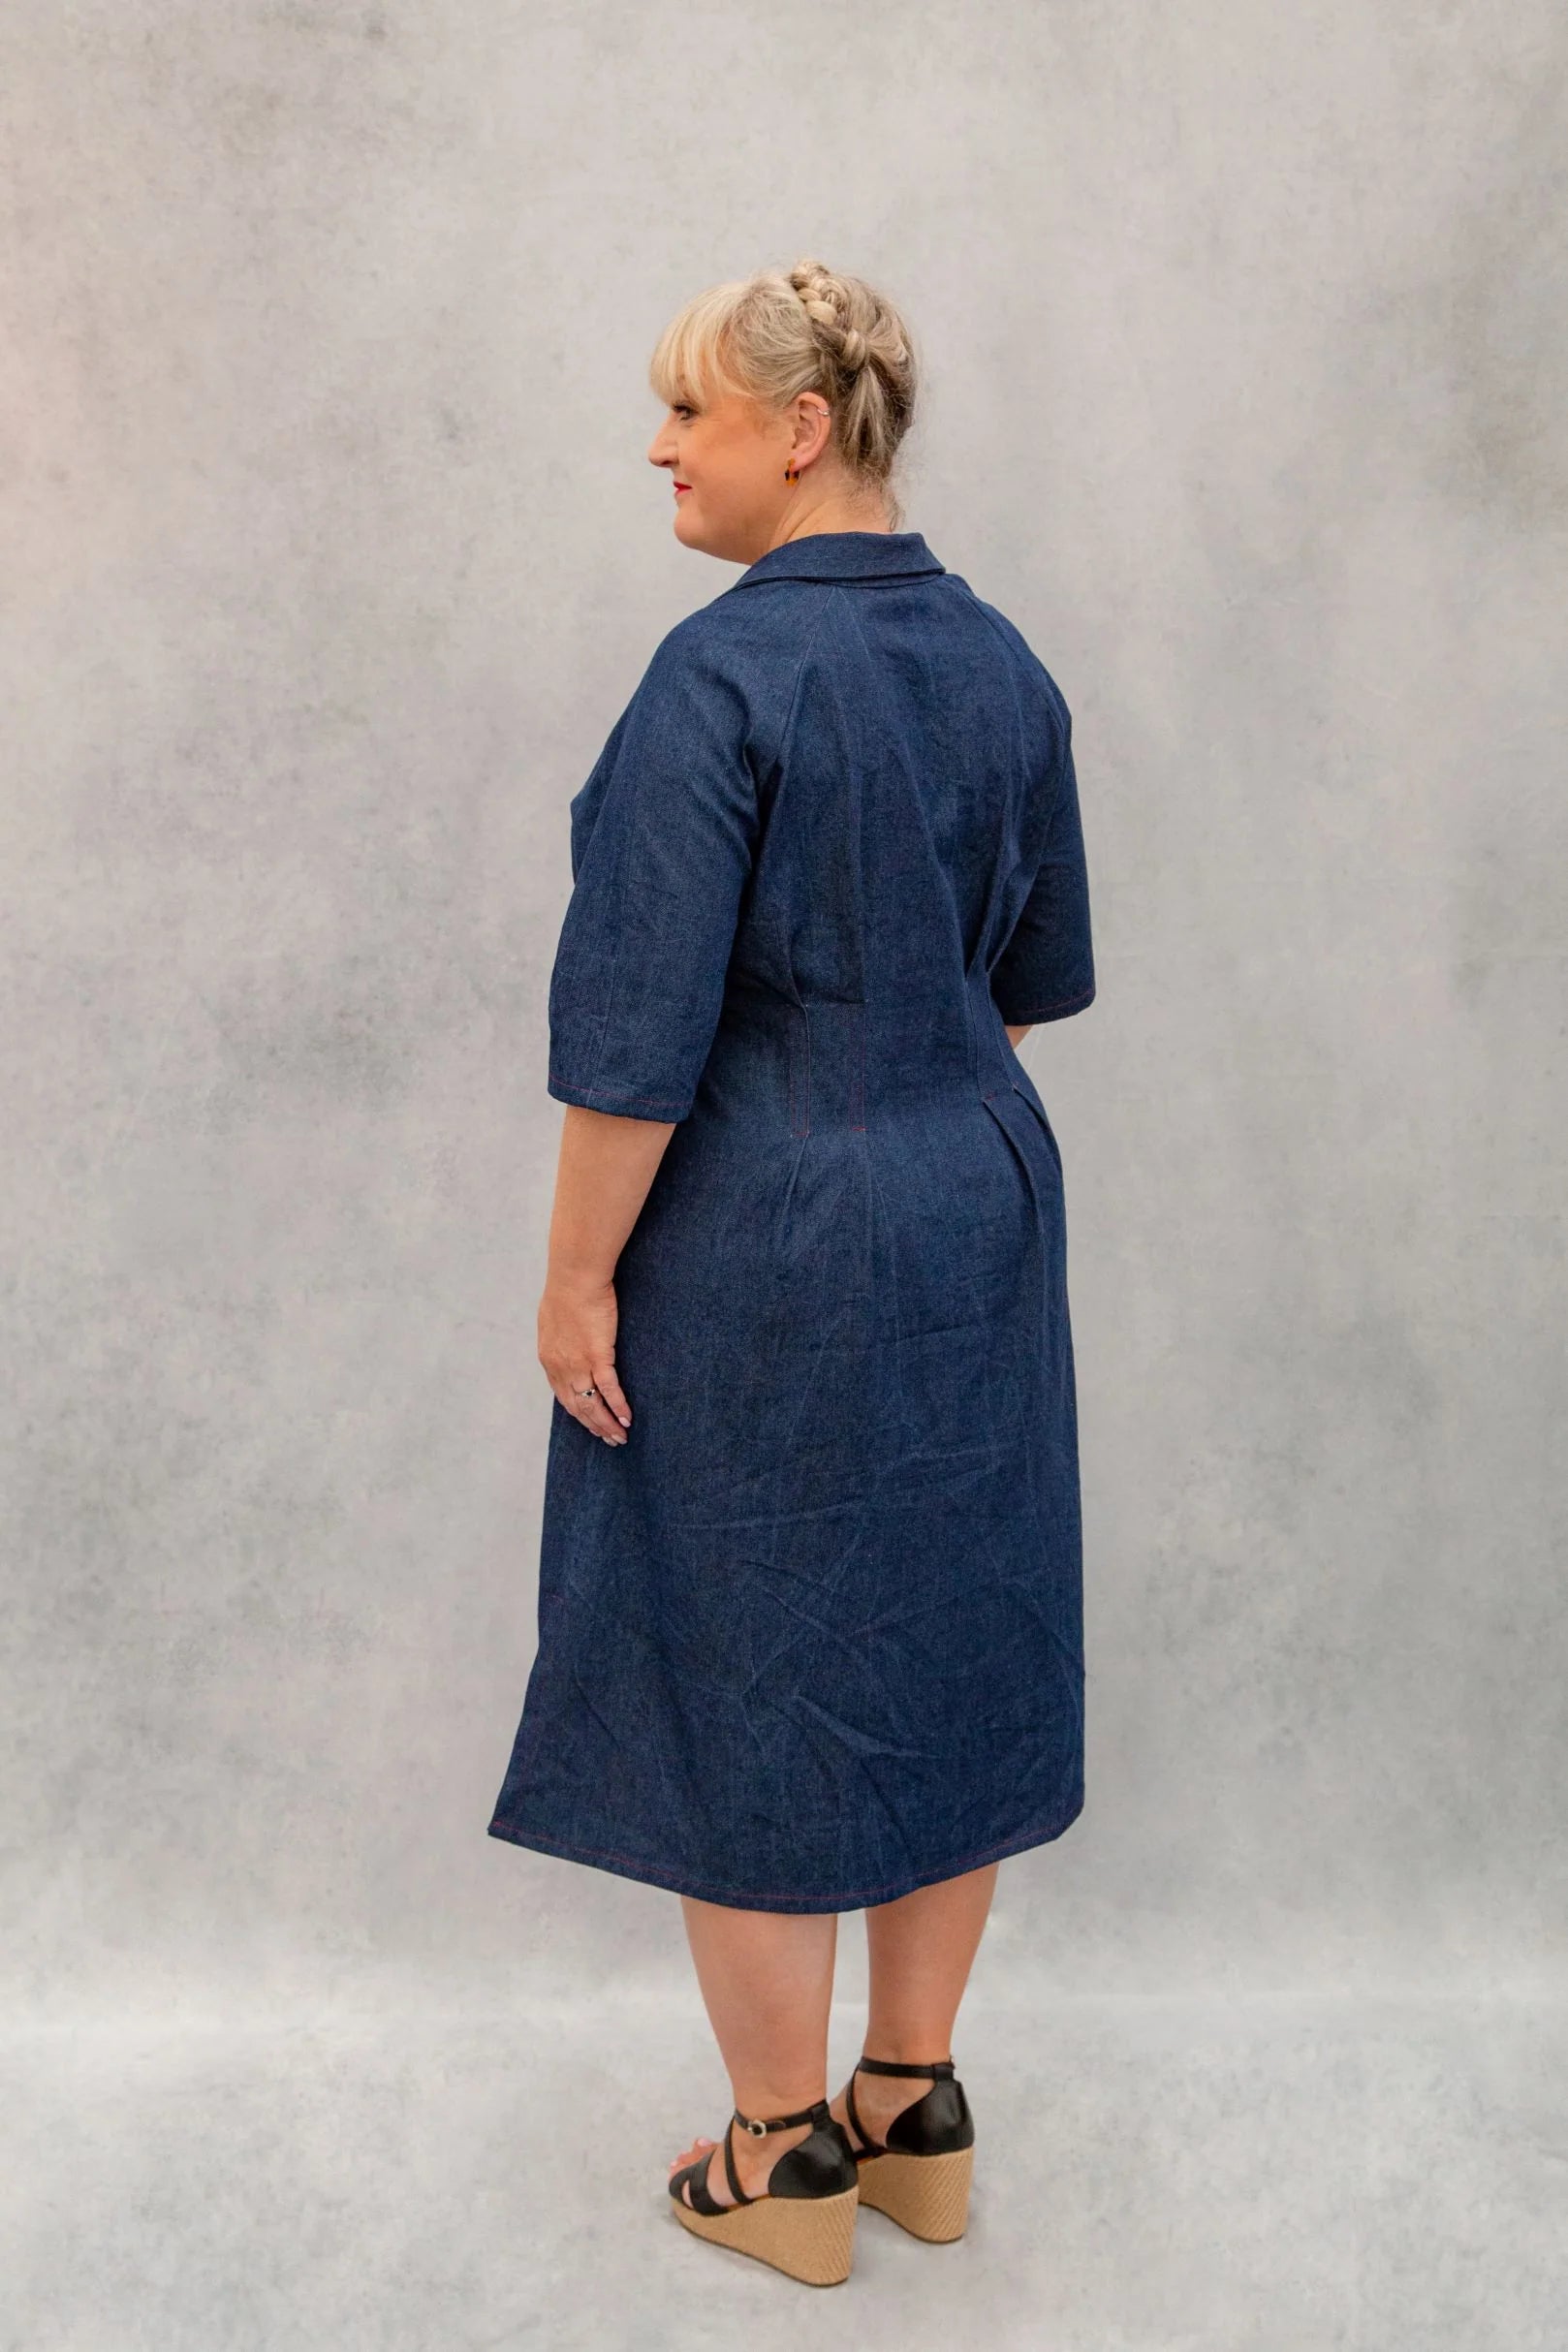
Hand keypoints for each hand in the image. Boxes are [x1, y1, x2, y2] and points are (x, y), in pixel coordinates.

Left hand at [538, 1271, 632, 1444]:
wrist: (575, 1276)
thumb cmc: (567, 1289)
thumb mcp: (554, 1319)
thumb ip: (559, 1337)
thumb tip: (565, 1340)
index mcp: (549, 1359)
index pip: (564, 1397)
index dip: (579, 1414)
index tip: (591, 1424)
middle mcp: (561, 1368)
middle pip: (578, 1407)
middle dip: (594, 1426)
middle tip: (609, 1439)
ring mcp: (579, 1364)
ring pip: (592, 1404)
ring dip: (607, 1424)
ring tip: (620, 1437)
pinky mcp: (599, 1356)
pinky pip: (609, 1389)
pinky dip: (619, 1407)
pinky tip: (627, 1419)